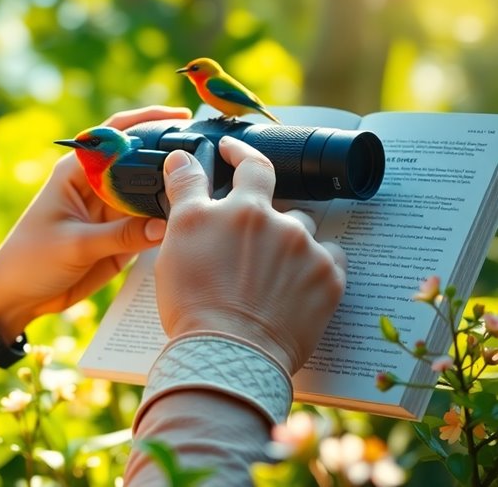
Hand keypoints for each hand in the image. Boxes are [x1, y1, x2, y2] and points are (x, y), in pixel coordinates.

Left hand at [0, 106, 192, 337]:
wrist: (18, 295)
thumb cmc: (31, 260)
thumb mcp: (74, 245)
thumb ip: (120, 235)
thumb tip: (165, 224)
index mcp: (77, 173)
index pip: (116, 135)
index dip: (148, 120)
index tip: (181, 117)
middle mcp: (97, 186)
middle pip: (140, 162)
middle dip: (169, 157)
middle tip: (206, 157)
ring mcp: (110, 212)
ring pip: (149, 194)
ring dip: (172, 192)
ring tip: (205, 190)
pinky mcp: (119, 237)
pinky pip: (150, 225)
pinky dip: (168, 222)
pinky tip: (189, 221)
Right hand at [155, 137, 346, 372]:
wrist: (229, 355)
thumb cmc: (194, 303)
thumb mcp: (177, 239)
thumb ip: (185, 191)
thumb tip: (182, 156)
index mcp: (240, 209)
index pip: (249, 164)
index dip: (241, 152)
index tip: (233, 150)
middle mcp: (277, 222)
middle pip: (278, 202)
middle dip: (263, 213)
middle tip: (246, 238)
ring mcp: (308, 251)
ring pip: (304, 232)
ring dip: (290, 242)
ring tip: (269, 273)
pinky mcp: (330, 281)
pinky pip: (329, 260)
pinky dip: (314, 267)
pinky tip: (294, 287)